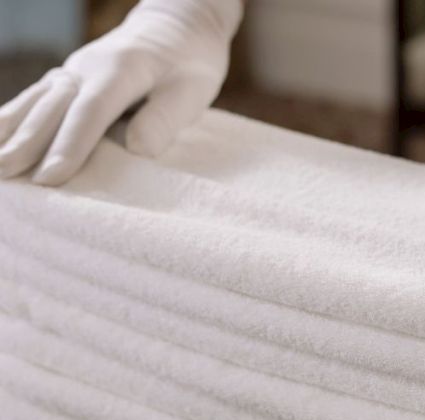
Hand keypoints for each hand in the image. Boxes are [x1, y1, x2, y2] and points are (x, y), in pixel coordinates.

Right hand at [0, 0, 242, 185]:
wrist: (177, 27)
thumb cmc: (190, 62)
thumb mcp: (195, 88)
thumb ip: (167, 117)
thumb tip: (135, 148)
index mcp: (122, 69)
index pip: (91, 110)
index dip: (71, 144)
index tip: (52, 177)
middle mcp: (88, 68)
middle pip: (53, 108)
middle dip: (28, 143)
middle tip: (4, 175)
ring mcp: (72, 72)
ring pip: (35, 102)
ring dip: (11, 132)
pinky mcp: (67, 81)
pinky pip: (33, 100)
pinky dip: (11, 119)